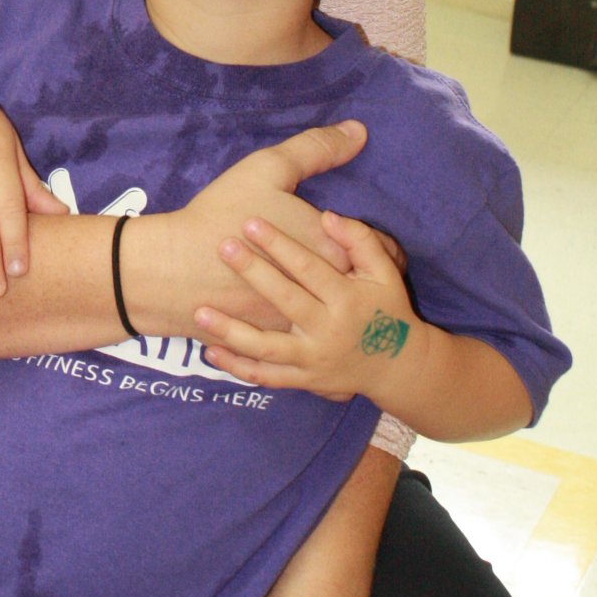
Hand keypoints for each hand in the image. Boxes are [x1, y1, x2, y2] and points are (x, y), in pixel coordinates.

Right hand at [157, 122, 366, 335]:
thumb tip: (358, 130)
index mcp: (331, 250)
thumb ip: (316, 149)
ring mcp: (300, 325)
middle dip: (368, 278)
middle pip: (367, 289)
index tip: (373, 240)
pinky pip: (306, 342)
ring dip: (340, 308)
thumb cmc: (220, 216)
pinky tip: (300, 320)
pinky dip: (309, 331)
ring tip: (333, 297)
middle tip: (360, 268)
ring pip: (338, 319)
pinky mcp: (273, 345)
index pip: (385, 252)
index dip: (384, 245)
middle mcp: (324, 295)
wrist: (172, 272)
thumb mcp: (268, 169)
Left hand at [195, 207, 417, 401]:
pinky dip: (238, 367)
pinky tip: (210, 351)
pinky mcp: (302, 380)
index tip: (250, 220)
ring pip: (267, 347)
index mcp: (347, 299)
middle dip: (253, 272)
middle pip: (285, 299)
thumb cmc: (387, 309)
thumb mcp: (386, 272)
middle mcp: (328, 331)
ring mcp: (312, 359)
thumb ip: (360, 240)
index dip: (280, 244)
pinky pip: (266, 377)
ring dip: (232, 330)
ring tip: (200, 310)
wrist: (396, 367)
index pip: (309, 267)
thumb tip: (328, 215)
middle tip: (222, 246)